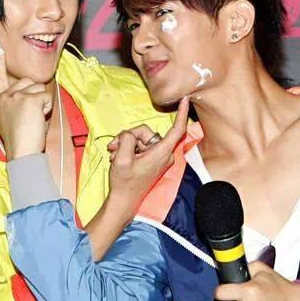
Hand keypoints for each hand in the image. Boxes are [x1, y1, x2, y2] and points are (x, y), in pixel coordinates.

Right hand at [0, 41, 52, 159]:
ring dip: (43, 102)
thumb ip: (16, 104)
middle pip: (28, 81)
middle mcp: (6, 95)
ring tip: (35, 119)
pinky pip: (47, 97)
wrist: (21, 151)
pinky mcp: (30, 99)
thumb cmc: (20, 139)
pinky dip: (48, 108)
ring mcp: (17, 96)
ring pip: (40, 88)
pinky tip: (39, 120)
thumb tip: (32, 94)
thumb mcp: (11, 118)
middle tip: (32, 115)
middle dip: (36, 94)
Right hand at [106, 96, 188, 213]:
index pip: (177, 130)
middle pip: (148, 132)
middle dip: (129, 136)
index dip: (182, 113)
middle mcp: (163, 155)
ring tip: (115, 155)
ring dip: (126, 144)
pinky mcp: (152, 161)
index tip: (185, 99)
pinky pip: (140, 146)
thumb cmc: (124, 182)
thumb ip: (128, 139)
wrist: (123, 201)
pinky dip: (128, 149)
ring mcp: (158, 158)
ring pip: (141, 139)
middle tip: (114, 147)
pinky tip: (119, 157)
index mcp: (161, 153)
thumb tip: (130, 134)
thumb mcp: (122, 158)